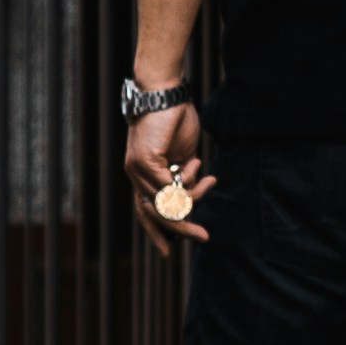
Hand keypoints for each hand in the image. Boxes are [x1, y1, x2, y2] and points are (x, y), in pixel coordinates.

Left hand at [125, 103, 212, 254]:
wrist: (164, 92)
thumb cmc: (174, 119)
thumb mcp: (182, 155)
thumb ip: (184, 176)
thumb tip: (190, 198)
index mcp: (141, 175)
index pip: (145, 212)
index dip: (156, 232)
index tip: (167, 252)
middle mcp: (135, 176)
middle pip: (155, 215)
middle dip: (181, 229)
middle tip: (204, 237)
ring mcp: (137, 170)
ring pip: (167, 202)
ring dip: (193, 197)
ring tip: (210, 181)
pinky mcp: (146, 162)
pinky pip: (171, 187)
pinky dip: (188, 181)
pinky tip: (198, 166)